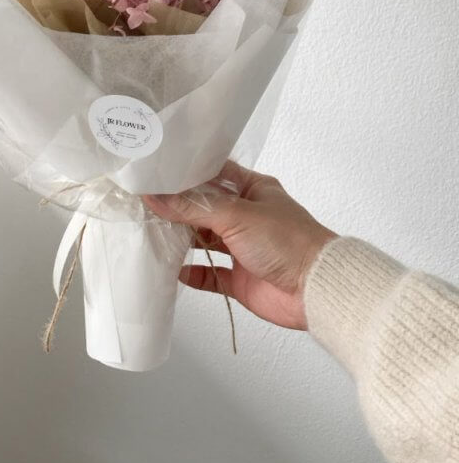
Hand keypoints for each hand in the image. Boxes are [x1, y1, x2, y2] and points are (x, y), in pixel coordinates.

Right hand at [144, 161, 336, 329]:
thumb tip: (155, 197)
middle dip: (178, 209)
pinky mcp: (240, 279)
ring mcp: (243, 249)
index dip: (187, 174)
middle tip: (145, 204)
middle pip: (205, 209)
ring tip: (152, 234)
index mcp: (253, 190)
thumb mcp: (236, 215)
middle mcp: (247, 217)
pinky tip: (174, 270)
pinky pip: (210, 275)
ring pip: (205, 241)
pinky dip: (193, 273)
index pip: (214, 175)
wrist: (315, 289)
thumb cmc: (287, 241)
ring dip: (182, 240)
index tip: (157, 173)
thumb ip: (193, 208)